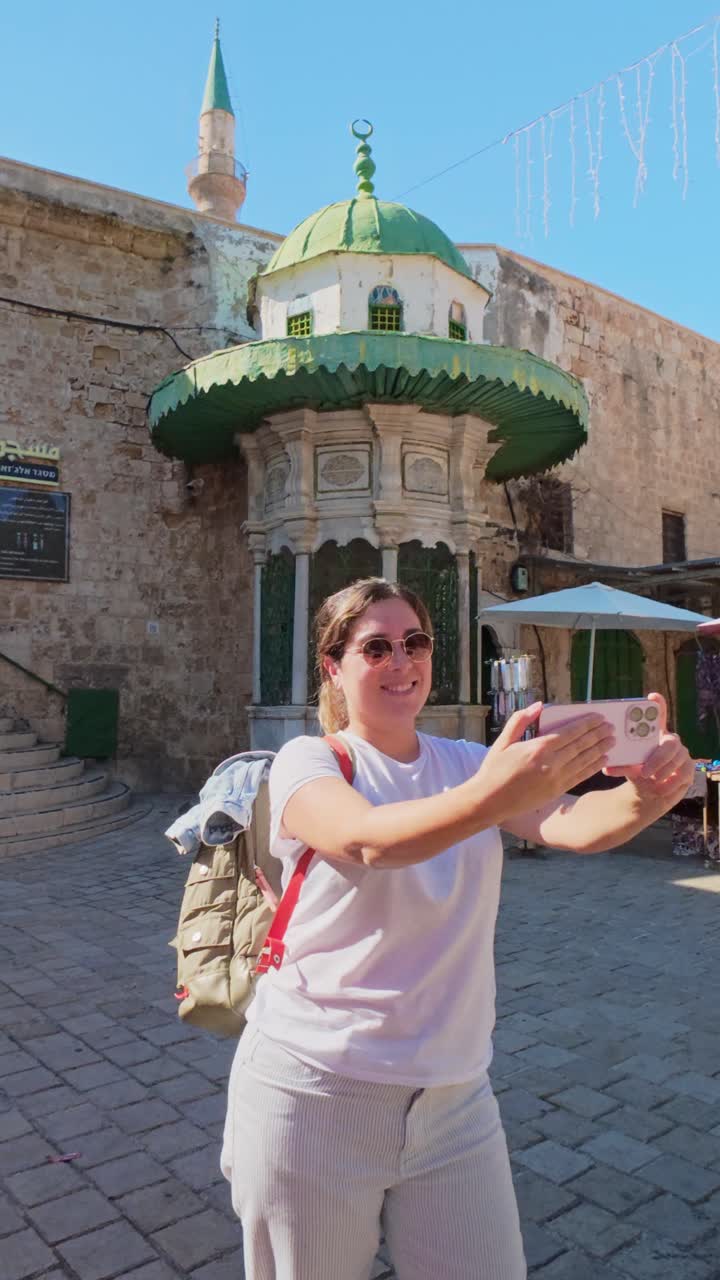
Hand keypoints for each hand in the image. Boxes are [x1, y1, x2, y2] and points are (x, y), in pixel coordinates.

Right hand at [478, 702, 614, 822]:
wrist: (489, 801)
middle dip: (598, 734)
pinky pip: (580, 776)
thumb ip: (520, 721)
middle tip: (611, 727)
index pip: (570, 732)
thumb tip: (539, 705)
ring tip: (612, 741)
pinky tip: (602, 760)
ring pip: (584, 760)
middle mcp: (550, 762)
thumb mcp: (503, 741)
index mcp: (538, 747)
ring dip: (600, 749)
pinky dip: (593, 767)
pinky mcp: (556, 791)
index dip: (587, 724)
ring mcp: (555, 778)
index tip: (599, 717)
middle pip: (581, 745)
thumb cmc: (494, 769)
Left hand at [603, 692, 693, 802]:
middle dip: (657, 756)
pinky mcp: (688, 769)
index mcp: (655, 736)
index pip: (659, 716)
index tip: (652, 696)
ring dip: (662, 770)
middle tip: (644, 770)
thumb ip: (620, 765)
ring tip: (651, 780)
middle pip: (670, 741)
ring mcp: (682, 754)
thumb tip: (605, 767)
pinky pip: (683, 774)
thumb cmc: (639, 774)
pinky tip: (660, 788)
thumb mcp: (629, 768)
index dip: (658, 705)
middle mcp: (670, 741)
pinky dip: (670, 783)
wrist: (651, 793)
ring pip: (677, 758)